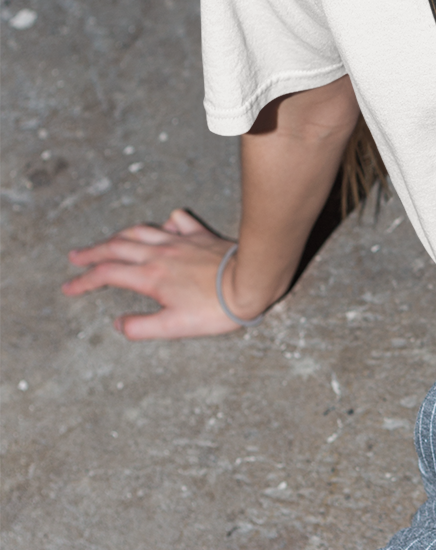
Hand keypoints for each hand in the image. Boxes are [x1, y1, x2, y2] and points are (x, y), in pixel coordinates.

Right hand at [62, 207, 245, 339]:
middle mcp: (160, 254)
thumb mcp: (175, 327)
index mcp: (150, 277)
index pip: (107, 275)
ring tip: (108, 241)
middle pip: (116, 247)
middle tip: (75, 257)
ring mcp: (180, 241)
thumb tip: (118, 325)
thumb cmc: (216, 309)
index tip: (69, 287)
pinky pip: (177, 221)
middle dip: (91, 253)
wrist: (251, 282)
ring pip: (140, 231)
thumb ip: (142, 327)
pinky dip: (164, 223)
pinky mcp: (201, 236)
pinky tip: (162, 226)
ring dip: (119, 236)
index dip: (83, 281)